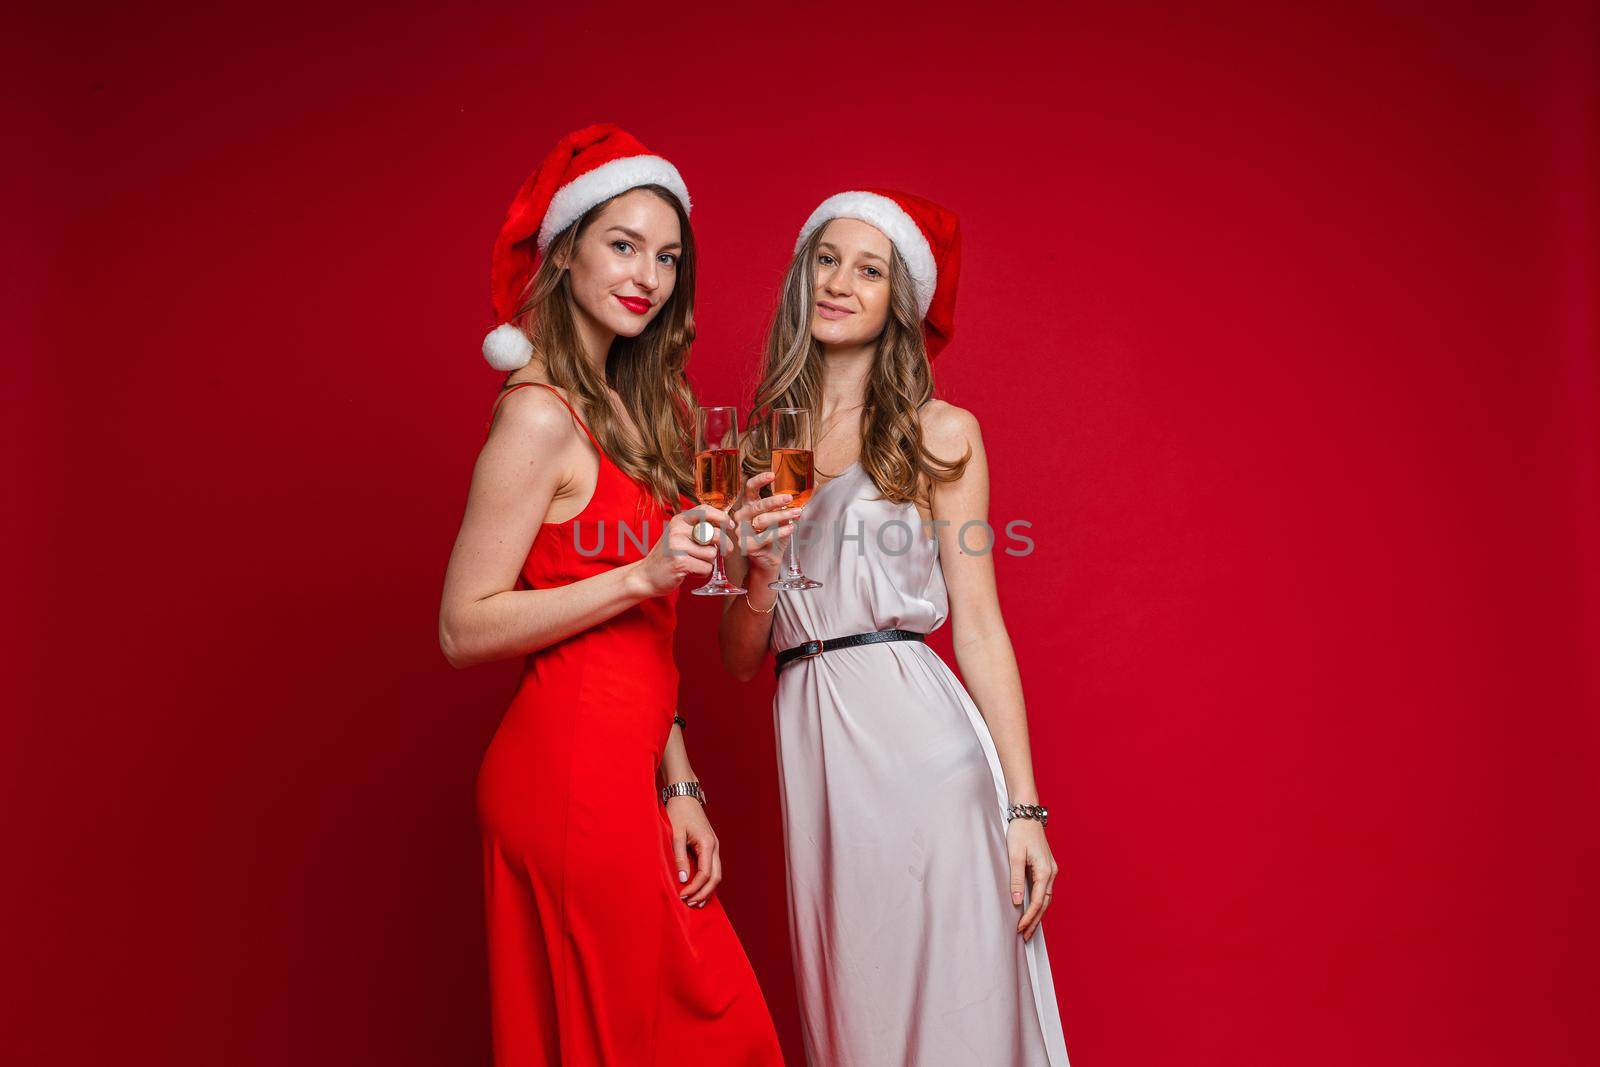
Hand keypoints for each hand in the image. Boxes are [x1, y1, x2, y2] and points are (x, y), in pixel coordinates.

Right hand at [631, 505, 734, 597]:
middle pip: (715, 534)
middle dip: (725, 545)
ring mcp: (677, 546)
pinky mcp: (680, 562)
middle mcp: (678, 530)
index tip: (730, 525)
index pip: (705, 510)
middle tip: (726, 551)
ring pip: (712, 554)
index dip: (722, 517)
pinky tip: (690, 571)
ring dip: (708, 562)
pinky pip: (706, 567)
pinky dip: (702, 572)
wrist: (647, 576)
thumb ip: (699, 530)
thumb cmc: (669, 556)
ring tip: (694, 563)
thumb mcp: (680, 536)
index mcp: (679, 520)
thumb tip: (726, 528)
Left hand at [666, 794, 720, 906]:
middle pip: (716, 877)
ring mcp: (713, 847)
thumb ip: (680, 857)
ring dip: (707, 888)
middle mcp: (714, 847)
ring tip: (695, 900)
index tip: (682, 895)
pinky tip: (697, 887)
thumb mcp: (676, 834)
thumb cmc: (679, 812)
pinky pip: (711, 867)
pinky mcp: (709, 846)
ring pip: (715, 873)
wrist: (684, 795)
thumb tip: (683, 878)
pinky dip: (706, 880)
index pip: (705, 874)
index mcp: (708, 844)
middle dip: (704, 893)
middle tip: (691, 903)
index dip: (695, 888)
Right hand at [730, 471, 802, 576]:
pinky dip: (781, 531)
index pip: (749, 489)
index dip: (759, 480)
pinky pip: (766, 536)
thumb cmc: (773, 537)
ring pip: (762, 520)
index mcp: (748, 505)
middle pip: (757, 505)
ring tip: (797, 513)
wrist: (768, 560)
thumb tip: (803, 494)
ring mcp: (742, 532)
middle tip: (789, 498)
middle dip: (774, 501)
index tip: (772, 475)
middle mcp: (742, 517)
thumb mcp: (780, 518)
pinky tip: (791, 528)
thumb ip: (785, 507)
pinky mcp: (748, 545)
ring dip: (782, 515)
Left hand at [1007, 818, 1058, 940]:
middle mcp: (1051, 873)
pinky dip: (1038, 903)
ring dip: (1037, 914)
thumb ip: (1016, 879)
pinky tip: (1031, 909)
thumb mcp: (1014, 856)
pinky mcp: (1045, 868)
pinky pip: (1043, 890)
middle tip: (1025, 936)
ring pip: (1045, 898)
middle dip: (1035, 921)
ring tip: (1028, 928)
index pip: (1038, 902)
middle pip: (1045, 904)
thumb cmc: (1020, 833)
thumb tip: (1017, 901)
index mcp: (1045, 871)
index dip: (1029, 917)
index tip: (1019, 929)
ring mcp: (1050, 870)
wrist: (1027, 815)